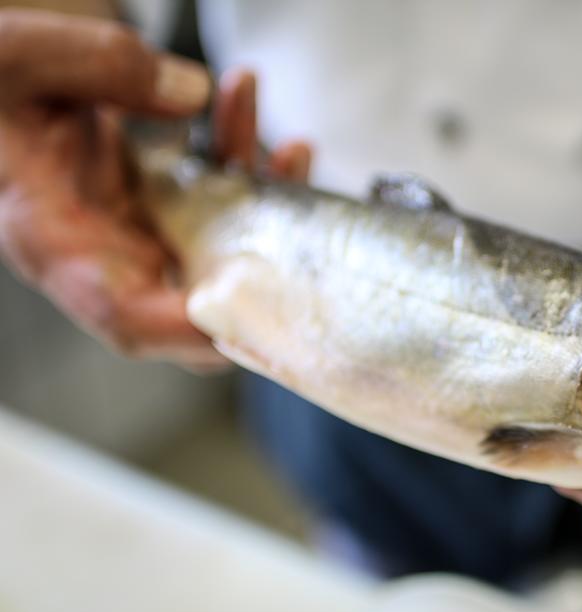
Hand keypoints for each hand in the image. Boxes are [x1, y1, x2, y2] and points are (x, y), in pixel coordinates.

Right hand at [0, 9, 309, 368]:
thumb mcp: (15, 57)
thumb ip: (99, 68)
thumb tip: (192, 93)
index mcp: (55, 242)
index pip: (132, 318)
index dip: (199, 327)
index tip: (260, 300)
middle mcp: (100, 253)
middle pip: (200, 297)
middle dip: (264, 254)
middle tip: (297, 202)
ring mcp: (132, 232)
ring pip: (219, 243)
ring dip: (256, 184)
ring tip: (259, 113)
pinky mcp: (151, 204)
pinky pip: (212, 200)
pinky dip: (236, 158)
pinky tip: (240, 101)